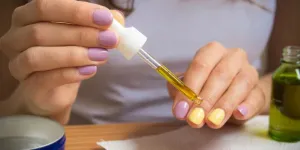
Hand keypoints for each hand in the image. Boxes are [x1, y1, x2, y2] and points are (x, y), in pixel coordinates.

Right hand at [0, 0, 123, 123]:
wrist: (53, 89)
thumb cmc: (65, 56)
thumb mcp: (82, 36)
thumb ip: (97, 25)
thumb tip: (117, 19)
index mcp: (27, 16)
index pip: (46, 7)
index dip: (77, 11)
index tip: (106, 19)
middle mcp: (16, 37)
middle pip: (42, 31)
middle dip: (81, 34)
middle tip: (110, 39)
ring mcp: (18, 63)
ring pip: (38, 55)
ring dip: (75, 54)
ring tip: (102, 56)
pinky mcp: (28, 87)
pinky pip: (45, 78)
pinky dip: (70, 73)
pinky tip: (90, 70)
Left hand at [167, 42, 265, 127]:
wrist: (234, 97)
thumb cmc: (207, 88)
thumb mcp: (190, 87)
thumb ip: (181, 91)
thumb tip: (179, 104)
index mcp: (212, 51)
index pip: (201, 65)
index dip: (190, 87)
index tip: (181, 109)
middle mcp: (233, 57)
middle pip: (220, 75)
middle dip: (205, 99)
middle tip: (195, 119)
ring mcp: (249, 72)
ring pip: (240, 85)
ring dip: (224, 105)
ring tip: (212, 122)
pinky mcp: (260, 90)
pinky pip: (256, 97)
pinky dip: (247, 107)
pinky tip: (238, 115)